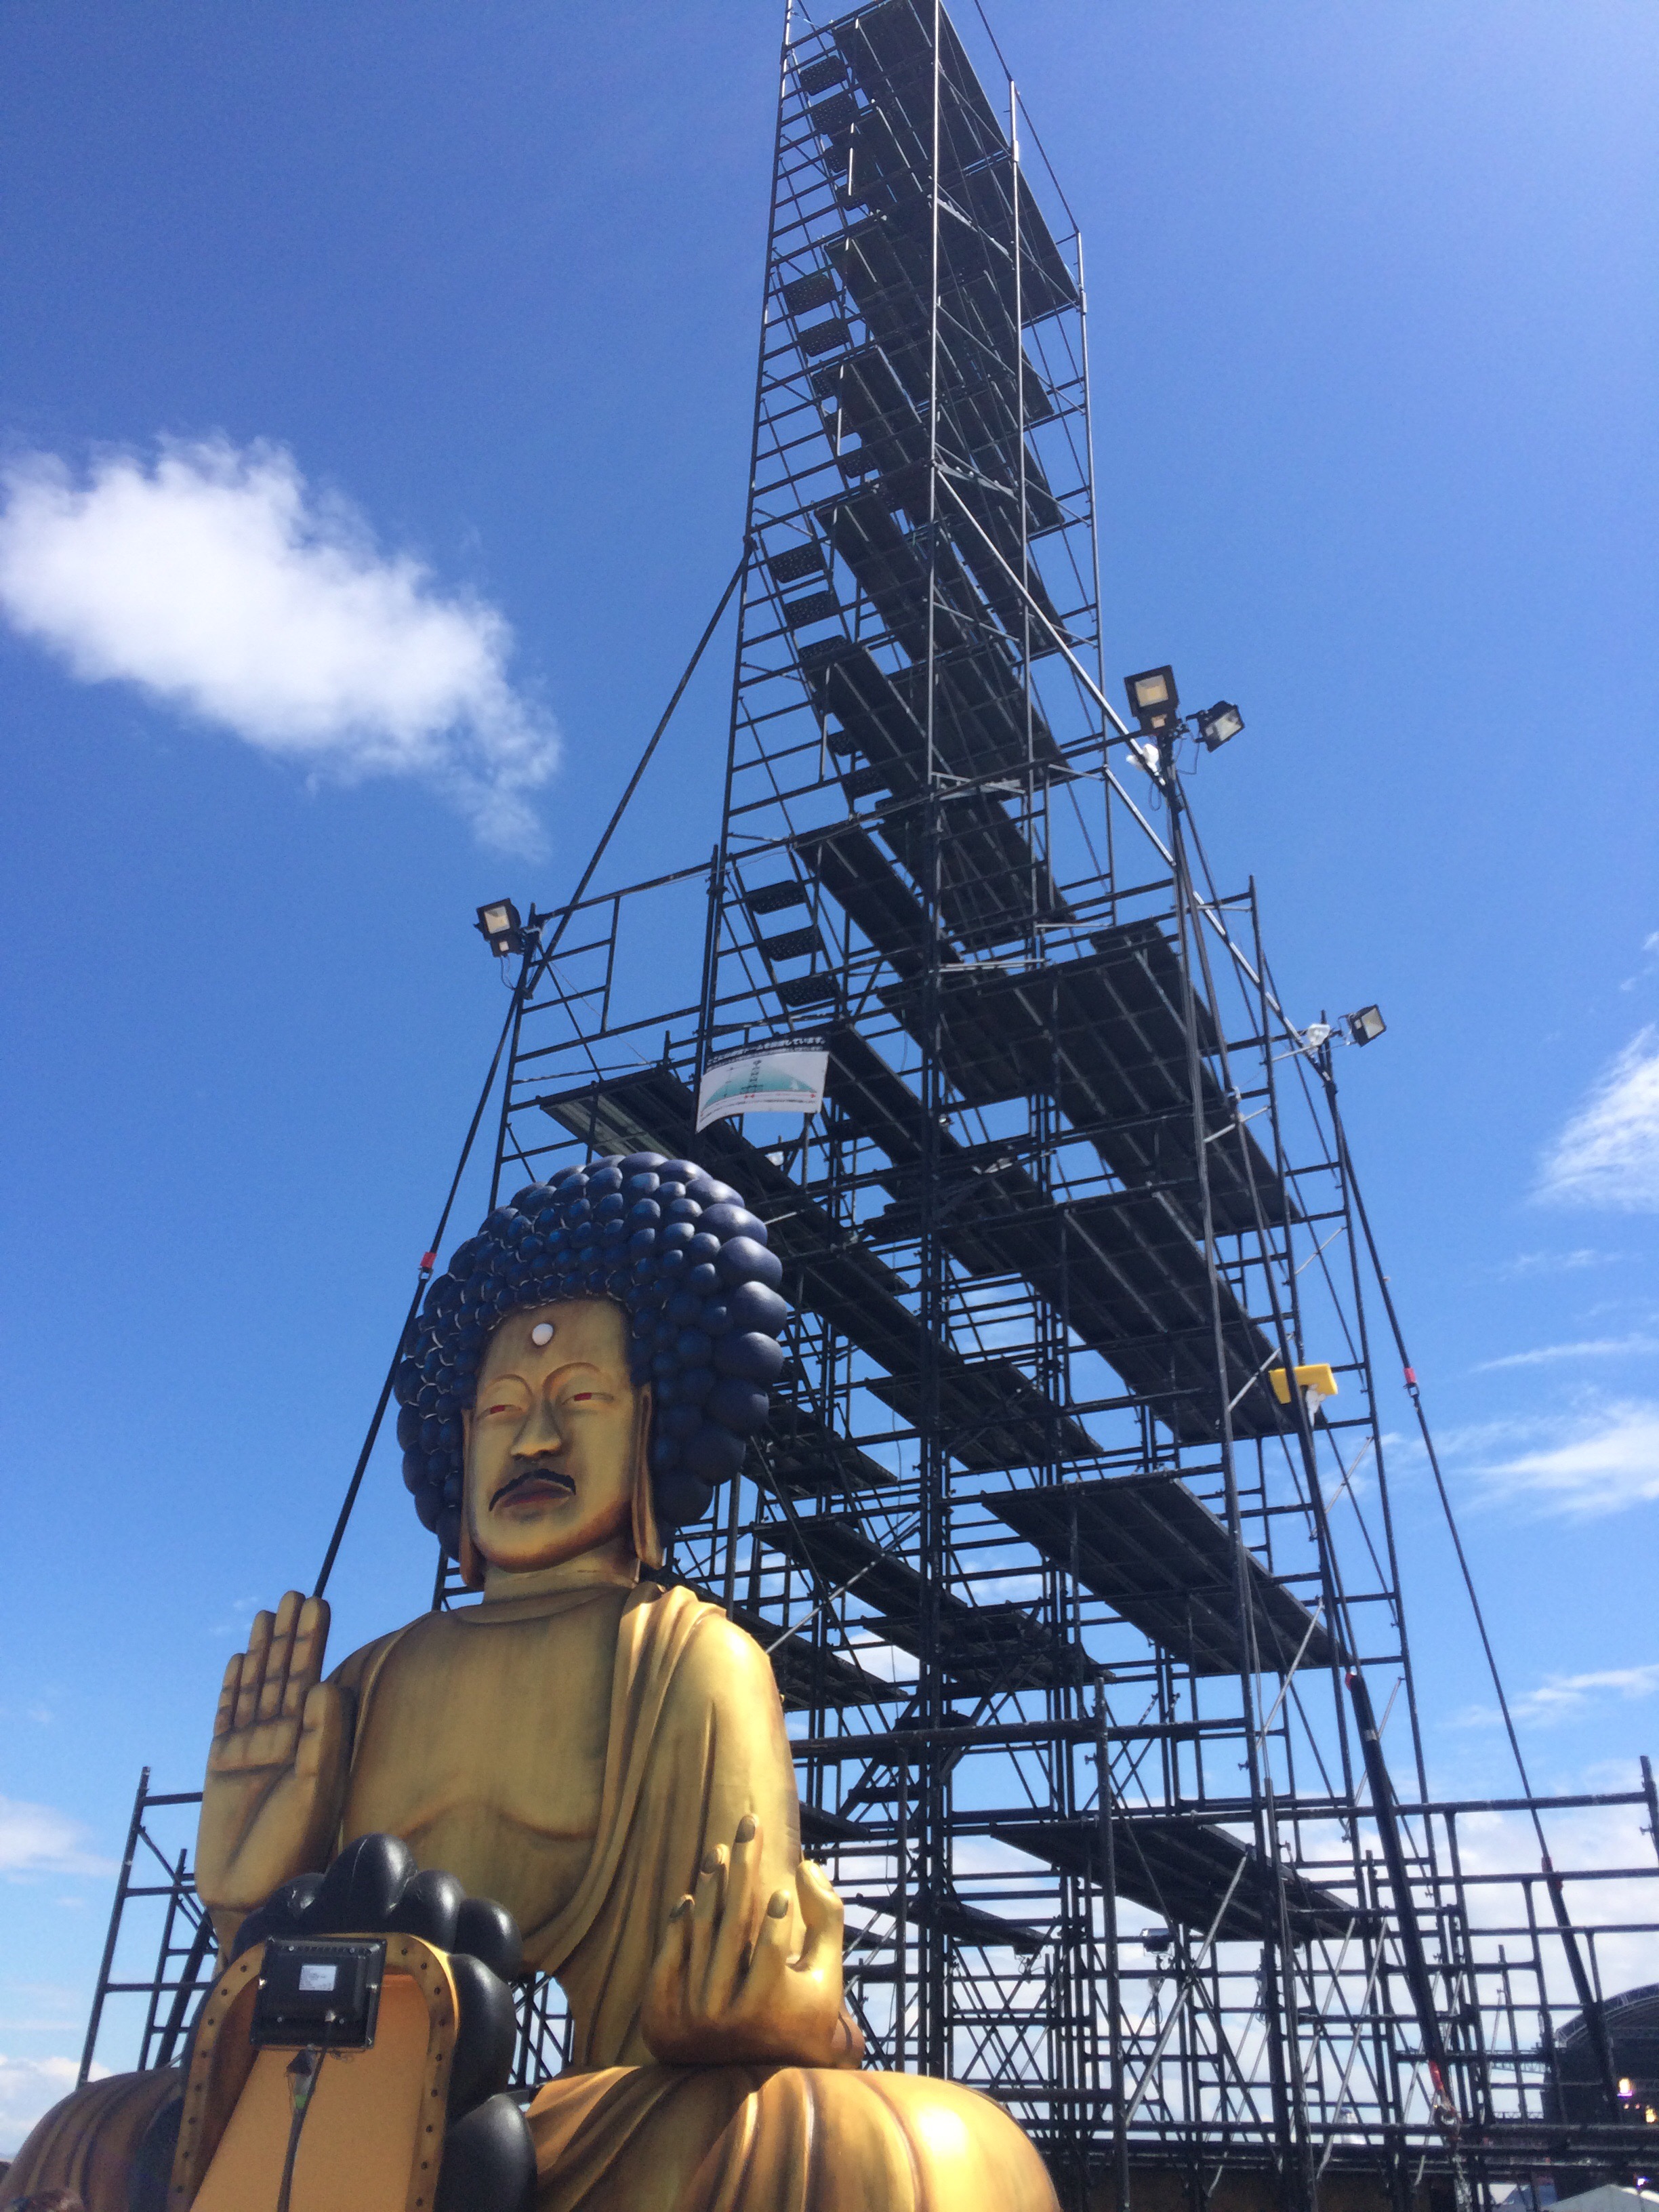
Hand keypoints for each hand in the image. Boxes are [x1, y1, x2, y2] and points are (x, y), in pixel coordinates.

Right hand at [195, 1592, 344, 1936]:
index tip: (318, 1602)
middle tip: (295, 1593)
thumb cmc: (293, 1846)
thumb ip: (323, 1738)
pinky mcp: (223, 1763)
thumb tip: (326, 1683)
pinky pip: (229, 1715)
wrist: (251, 1891)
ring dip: (263, 1651)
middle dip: (291, 1637)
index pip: (314, 1679)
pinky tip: (241, 1658)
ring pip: (259, 1688)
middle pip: (287, 1675)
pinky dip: (234, 1687)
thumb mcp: (316, 1789)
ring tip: (267, 1613)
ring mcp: (254, 1748)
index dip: (314, 1643)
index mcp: (315, 1741)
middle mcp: (287, 1738)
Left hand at [641, 1814, 864, 2068]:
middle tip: (749, 1823)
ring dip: (710, 1886)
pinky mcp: (663, 2015)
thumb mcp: (828, 1973)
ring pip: (699, 1934)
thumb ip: (827, 1916)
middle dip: (743, 1868)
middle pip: (731, 1926)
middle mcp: (724, 2014)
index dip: (780, 1915)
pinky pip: (670, 1956)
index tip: (784, 1888)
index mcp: (769, 2007)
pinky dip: (680, 1923)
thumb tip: (806, 1864)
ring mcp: (690, 2014)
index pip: (773, 1948)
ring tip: (720, 1850)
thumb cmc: (802, 2015)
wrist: (756, 2081)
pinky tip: (693, 1894)